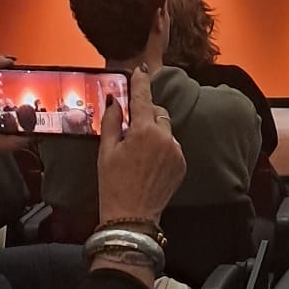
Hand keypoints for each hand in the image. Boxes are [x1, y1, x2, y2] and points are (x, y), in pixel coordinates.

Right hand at [96, 66, 184, 228]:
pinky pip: (172, 145)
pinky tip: (149, 162)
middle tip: (130, 128)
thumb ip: (112, 122)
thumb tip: (114, 102)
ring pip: (167, 129)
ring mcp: (176, 151)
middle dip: (145, 114)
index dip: (141, 82)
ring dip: (155, 131)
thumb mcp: (106, 152)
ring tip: (138, 151)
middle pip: (158, 112)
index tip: (141, 71)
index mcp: (143, 131)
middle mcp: (165, 138)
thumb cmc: (114, 185)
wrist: (132, 217)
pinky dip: (162, 146)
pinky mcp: (182, 163)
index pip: (143, 98)